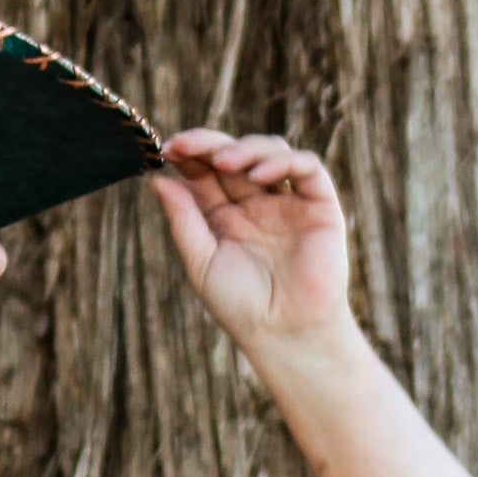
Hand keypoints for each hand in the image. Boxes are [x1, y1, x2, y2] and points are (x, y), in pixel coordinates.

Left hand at [151, 130, 352, 353]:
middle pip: (234, 156)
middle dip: (208, 145)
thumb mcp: (202, 262)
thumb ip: (183, 220)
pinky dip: (282, 162)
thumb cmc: (241, 306)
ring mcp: (288, 200)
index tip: (168, 149)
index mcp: (226, 217)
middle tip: (184, 143)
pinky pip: (306, 167)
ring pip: (269, 152)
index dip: (189, 156)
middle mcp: (256, 203)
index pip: (207, 174)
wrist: (285, 333)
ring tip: (222, 161)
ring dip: (244, 149)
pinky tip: (258, 175)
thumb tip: (158, 180)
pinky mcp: (319, 204)